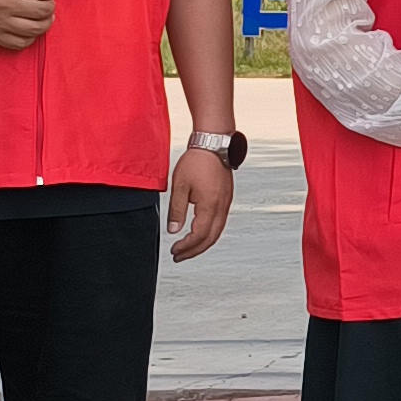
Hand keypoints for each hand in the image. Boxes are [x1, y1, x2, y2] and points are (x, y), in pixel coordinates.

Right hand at [0, 0, 56, 49]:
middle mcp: (5, 5)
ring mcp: (0, 23)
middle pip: (43, 10)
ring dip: (45, 23)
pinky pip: (19, 43)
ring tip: (44, 18)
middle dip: (50, 7)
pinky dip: (29, 38)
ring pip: (35, 29)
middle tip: (48, 4)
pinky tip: (29, 31)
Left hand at [167, 144, 237, 259]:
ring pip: (218, 231)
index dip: (186, 246)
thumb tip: (173, 230)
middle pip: (211, 238)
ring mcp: (226, 203)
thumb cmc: (196, 161)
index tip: (174, 250)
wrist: (214, 144)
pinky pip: (220, 222)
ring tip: (188, 248)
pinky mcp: (226, 198)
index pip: (199, 235)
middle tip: (179, 256)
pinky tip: (199, 232)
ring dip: (203, 243)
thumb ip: (176, 210)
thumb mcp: (179, 186)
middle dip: (195, 250)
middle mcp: (222, 207)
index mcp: (210, 205)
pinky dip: (210, 232)